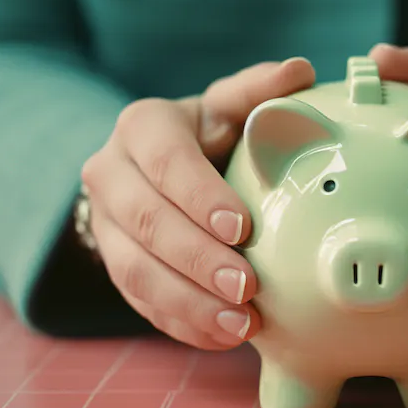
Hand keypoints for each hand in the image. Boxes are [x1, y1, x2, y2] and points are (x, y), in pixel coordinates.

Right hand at [80, 58, 316, 349]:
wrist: (163, 168)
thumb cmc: (212, 133)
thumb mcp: (230, 105)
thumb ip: (260, 90)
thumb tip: (301, 69)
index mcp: (142, 126)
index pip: (165, 161)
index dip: (199, 195)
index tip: (242, 227)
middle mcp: (110, 173)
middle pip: (146, 222)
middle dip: (197, 260)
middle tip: (247, 288)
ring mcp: (105, 224)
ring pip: (135, 271)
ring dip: (188, 303)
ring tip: (240, 325)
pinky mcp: (113, 264)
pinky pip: (140, 303)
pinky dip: (183, 323)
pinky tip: (223, 338)